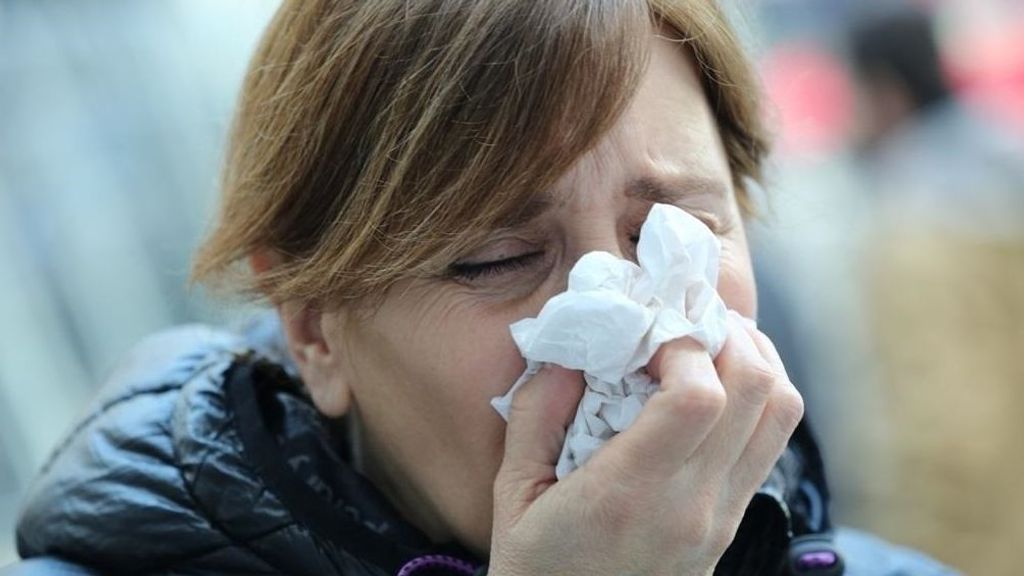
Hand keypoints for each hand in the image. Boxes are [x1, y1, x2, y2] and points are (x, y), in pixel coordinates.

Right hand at [488, 311, 803, 575]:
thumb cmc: (537, 573)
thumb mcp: (511, 495)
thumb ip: (536, 415)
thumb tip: (571, 354)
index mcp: (630, 496)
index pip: (700, 396)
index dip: (683, 344)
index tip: (646, 334)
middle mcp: (693, 506)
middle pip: (758, 391)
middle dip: (728, 334)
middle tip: (685, 320)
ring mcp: (722, 518)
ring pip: (781, 414)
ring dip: (755, 360)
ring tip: (708, 343)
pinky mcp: (730, 524)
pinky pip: (769, 443)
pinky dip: (757, 397)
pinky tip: (713, 387)